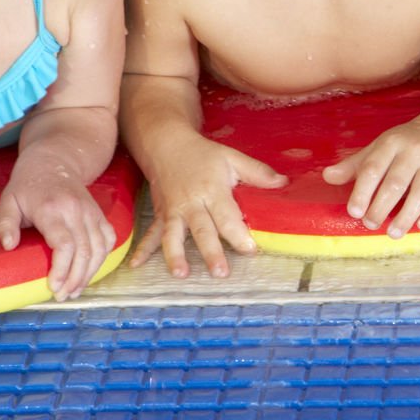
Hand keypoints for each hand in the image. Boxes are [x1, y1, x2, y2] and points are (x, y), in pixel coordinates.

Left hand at [0, 150, 118, 301]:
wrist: (55, 159)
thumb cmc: (27, 184)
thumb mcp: (8, 200)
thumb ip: (5, 224)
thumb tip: (9, 246)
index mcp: (52, 209)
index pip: (65, 244)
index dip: (62, 269)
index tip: (53, 286)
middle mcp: (76, 211)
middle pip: (85, 251)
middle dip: (76, 278)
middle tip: (63, 296)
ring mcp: (91, 212)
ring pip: (100, 248)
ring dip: (90, 273)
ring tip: (76, 290)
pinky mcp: (99, 213)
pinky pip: (108, 239)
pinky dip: (103, 258)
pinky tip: (90, 271)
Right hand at [130, 127, 288, 278]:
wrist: (167, 144)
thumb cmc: (204, 154)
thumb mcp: (232, 157)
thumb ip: (257, 172)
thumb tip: (284, 183)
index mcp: (213, 190)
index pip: (227, 216)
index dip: (239, 233)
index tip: (250, 249)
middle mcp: (192, 203)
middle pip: (202, 230)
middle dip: (211, 252)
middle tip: (220, 273)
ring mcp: (174, 210)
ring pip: (174, 235)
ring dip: (176, 255)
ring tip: (181, 274)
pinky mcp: (161, 214)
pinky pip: (152, 233)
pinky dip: (143, 249)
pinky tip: (135, 265)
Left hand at [323, 121, 419, 236]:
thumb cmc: (405, 144)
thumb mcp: (378, 148)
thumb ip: (354, 165)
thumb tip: (327, 176)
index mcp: (391, 143)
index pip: (373, 168)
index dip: (362, 192)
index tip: (354, 212)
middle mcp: (414, 150)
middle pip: (395, 183)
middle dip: (380, 207)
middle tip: (371, 224)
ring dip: (406, 216)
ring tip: (393, 233)